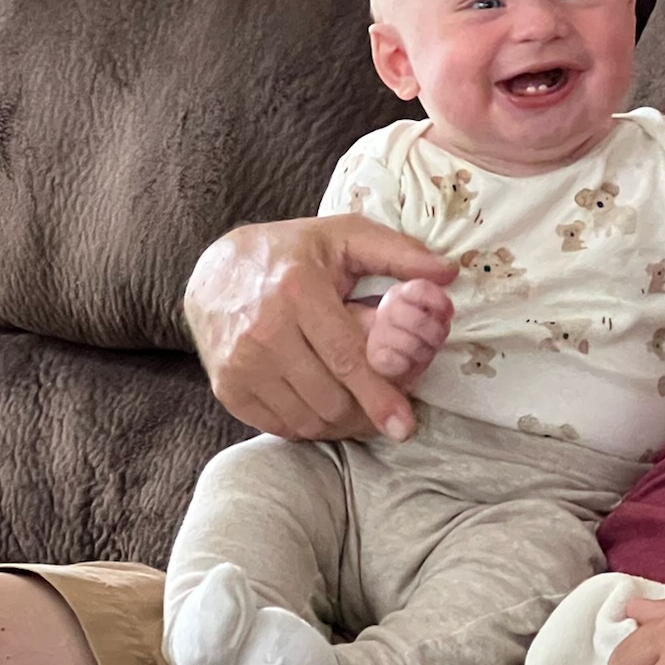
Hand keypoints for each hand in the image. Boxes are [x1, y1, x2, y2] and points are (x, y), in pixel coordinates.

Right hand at [183, 216, 457, 441]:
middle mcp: (263, 330)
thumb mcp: (344, 237)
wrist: (215, 272)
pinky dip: (309, 426)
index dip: (379, 394)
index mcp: (297, 290)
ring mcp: (240, 363)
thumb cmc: (293, 254)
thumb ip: (398, 253)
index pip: (346, 356)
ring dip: (341, 424)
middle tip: (388, 412)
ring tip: (360, 410)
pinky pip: (279, 426)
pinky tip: (326, 408)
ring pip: (306, 418)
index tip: (403, 424)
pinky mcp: (227, 387)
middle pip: (328, 397)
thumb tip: (448, 273)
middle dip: (364, 412)